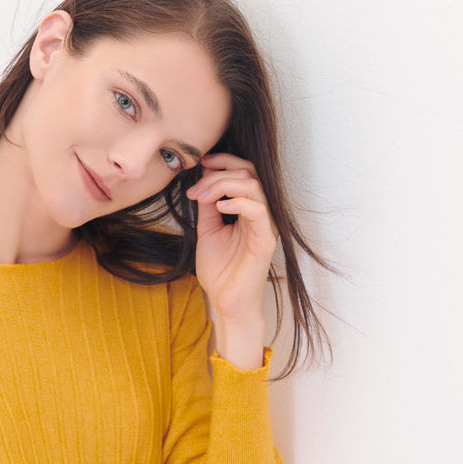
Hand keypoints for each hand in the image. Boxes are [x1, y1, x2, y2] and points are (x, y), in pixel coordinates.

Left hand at [185, 152, 278, 341]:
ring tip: (204, 196)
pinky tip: (220, 208)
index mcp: (248, 208)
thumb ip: (208, 206)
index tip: (201, 163)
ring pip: (253, 186)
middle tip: (197, 186)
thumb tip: (203, 182)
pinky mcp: (266, 239)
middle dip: (220, 172)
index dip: (223, 162)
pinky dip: (238, 203)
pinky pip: (258, 210)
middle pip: (249, 172)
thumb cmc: (220, 270)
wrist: (224, 301)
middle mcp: (260, 213)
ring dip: (224, 185)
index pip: (244, 172)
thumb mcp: (208, 230)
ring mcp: (265, 225)